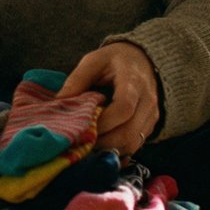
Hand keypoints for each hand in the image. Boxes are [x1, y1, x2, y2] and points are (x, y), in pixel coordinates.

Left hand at [57, 41, 160, 155]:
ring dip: (109, 148)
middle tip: (80, 141)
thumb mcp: (93, 61)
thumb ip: (76, 80)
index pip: (123, 108)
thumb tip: (58, 103)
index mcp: (133, 81)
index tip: (82, 126)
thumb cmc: (115, 60)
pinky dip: (117, 149)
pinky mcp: (150, 126)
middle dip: (102, 141)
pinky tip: (100, 145)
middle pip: (128, 132)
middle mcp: (147, 101)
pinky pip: (135, 145)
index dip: (102, 123)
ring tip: (88, 143)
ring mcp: (151, 116)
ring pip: (133, 143)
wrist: (142, 60)